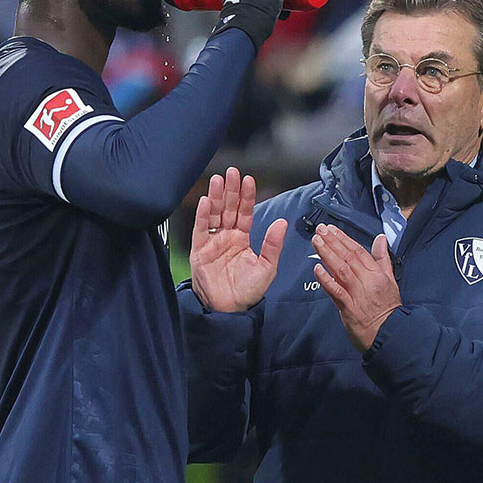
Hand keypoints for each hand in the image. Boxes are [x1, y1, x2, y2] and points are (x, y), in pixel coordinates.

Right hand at [190, 167, 285, 312]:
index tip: (249, 179)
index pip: (245, 212)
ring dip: (216, 197)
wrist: (230, 310)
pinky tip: (207, 201)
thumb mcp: (267, 267)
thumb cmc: (248, 291)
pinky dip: (203, 216)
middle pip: (228, 208)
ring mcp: (212, 243)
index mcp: (242, 238)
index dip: (247, 197)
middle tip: (232, 172)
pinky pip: (200, 230)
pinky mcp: (200, 252)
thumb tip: (281, 222)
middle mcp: (226, 237)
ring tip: (218, 180)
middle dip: (231, 190)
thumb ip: (273, 244)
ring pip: (214, 214)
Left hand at [312, 225, 400, 351]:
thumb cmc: (388, 307)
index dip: (343, 238)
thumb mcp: (390, 279)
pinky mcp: (349, 308)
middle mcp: (367, 281)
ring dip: (327, 254)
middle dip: (332, 242)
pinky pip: (336, 292)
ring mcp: (357, 294)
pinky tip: (317, 269)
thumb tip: (380, 238)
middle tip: (320, 230)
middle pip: (348, 257)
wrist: (388, 334)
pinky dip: (326, 280)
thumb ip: (382, 258)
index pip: (358, 251)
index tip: (331, 229)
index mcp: (376, 273)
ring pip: (341, 270)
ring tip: (316, 242)